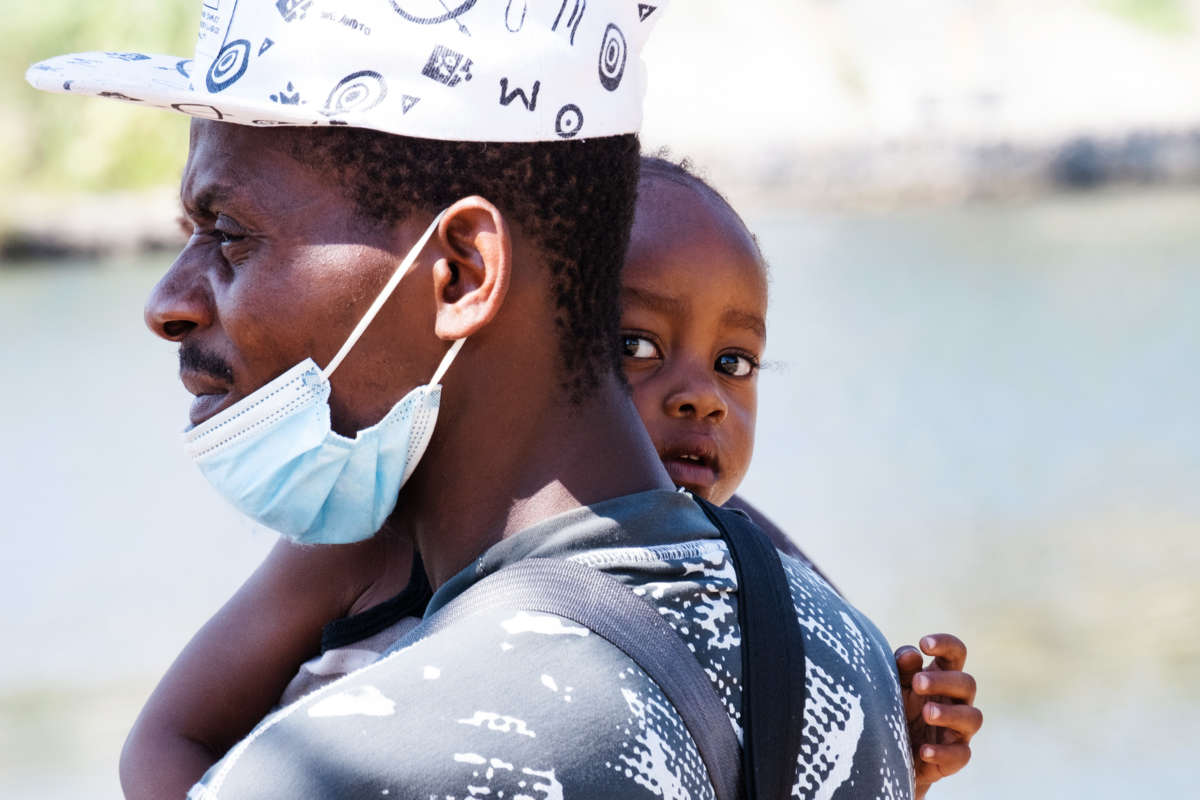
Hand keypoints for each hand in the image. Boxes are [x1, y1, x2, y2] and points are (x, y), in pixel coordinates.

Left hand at [895, 633, 981, 798]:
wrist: (887, 752)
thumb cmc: (894, 707)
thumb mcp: (893, 684)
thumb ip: (901, 667)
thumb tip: (912, 654)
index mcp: (942, 676)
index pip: (956, 653)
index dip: (946, 644)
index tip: (924, 643)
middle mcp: (956, 700)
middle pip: (967, 683)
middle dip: (944, 681)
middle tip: (918, 684)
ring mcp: (958, 729)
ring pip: (973, 717)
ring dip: (950, 714)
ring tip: (927, 714)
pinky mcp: (954, 757)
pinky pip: (961, 755)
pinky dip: (943, 753)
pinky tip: (924, 750)